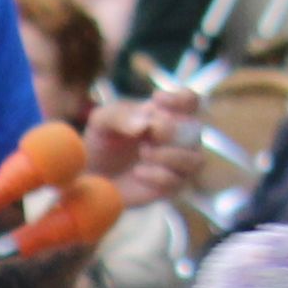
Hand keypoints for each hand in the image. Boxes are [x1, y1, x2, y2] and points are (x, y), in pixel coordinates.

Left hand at [80, 86, 202, 189]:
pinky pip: (177, 182)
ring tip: (143, 152)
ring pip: (194, 160)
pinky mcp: (171, 188)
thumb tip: (145, 124)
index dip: (181, 99)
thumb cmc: (102, 141)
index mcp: (167, 114)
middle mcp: (179, 138)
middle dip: (172, 130)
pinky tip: (138, 172)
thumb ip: (120, 116)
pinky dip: (158, 176)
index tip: (157, 100)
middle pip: (195, 130)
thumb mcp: (103, 121)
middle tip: (151, 132)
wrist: (92, 175)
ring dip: (169, 155)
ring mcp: (178, 164)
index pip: (190, 101)